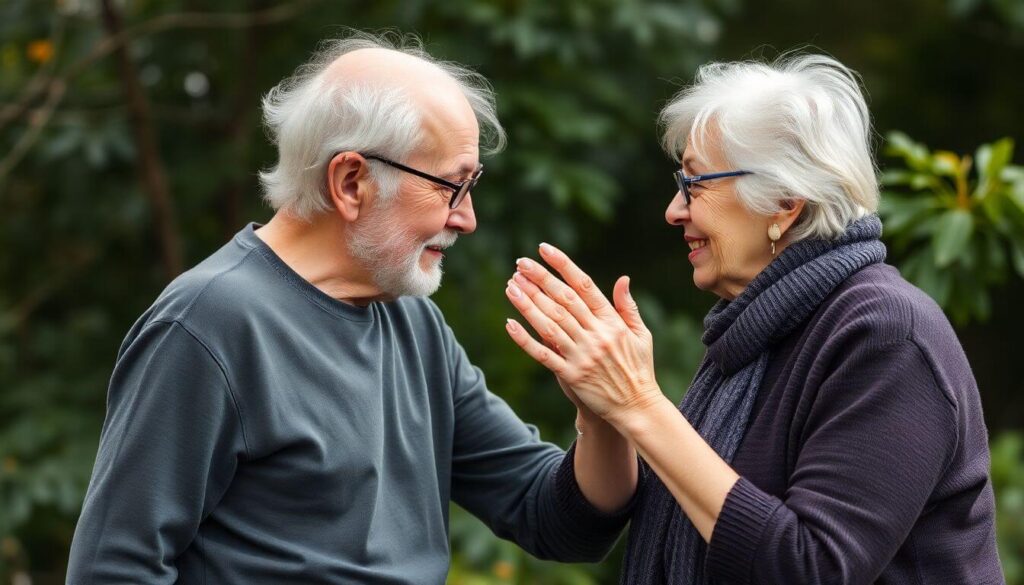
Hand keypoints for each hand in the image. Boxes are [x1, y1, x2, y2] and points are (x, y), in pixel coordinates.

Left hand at [504, 243, 663, 428]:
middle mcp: (596, 336)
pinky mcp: (570, 375)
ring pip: (549, 323)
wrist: (637, 407)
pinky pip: (543, 354)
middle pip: (562, 300)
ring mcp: (582, 355)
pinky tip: (510, 323)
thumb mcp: (641, 334)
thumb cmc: (639, 368)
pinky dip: (525, 339)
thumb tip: (622, 278)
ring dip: (528, 303)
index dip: (562, 265)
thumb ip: (627, 306)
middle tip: (520, 263)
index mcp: (612, 322)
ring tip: (511, 285)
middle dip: (539, 279)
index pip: (584, 286)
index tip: (544, 250)